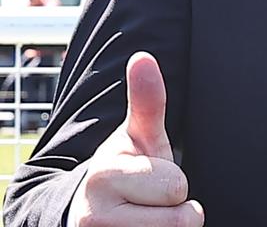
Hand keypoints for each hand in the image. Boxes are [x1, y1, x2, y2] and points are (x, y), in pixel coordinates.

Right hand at [69, 52, 203, 225]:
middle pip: (178, 221)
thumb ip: (147, 100)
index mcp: (104, 176)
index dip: (175, 183)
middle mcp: (93, 219)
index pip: (176, 188)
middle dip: (174, 209)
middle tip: (152, 201)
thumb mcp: (136, 136)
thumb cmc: (124, 170)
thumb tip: (143, 57)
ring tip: (147, 218)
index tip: (154, 178)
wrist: (88, 214)